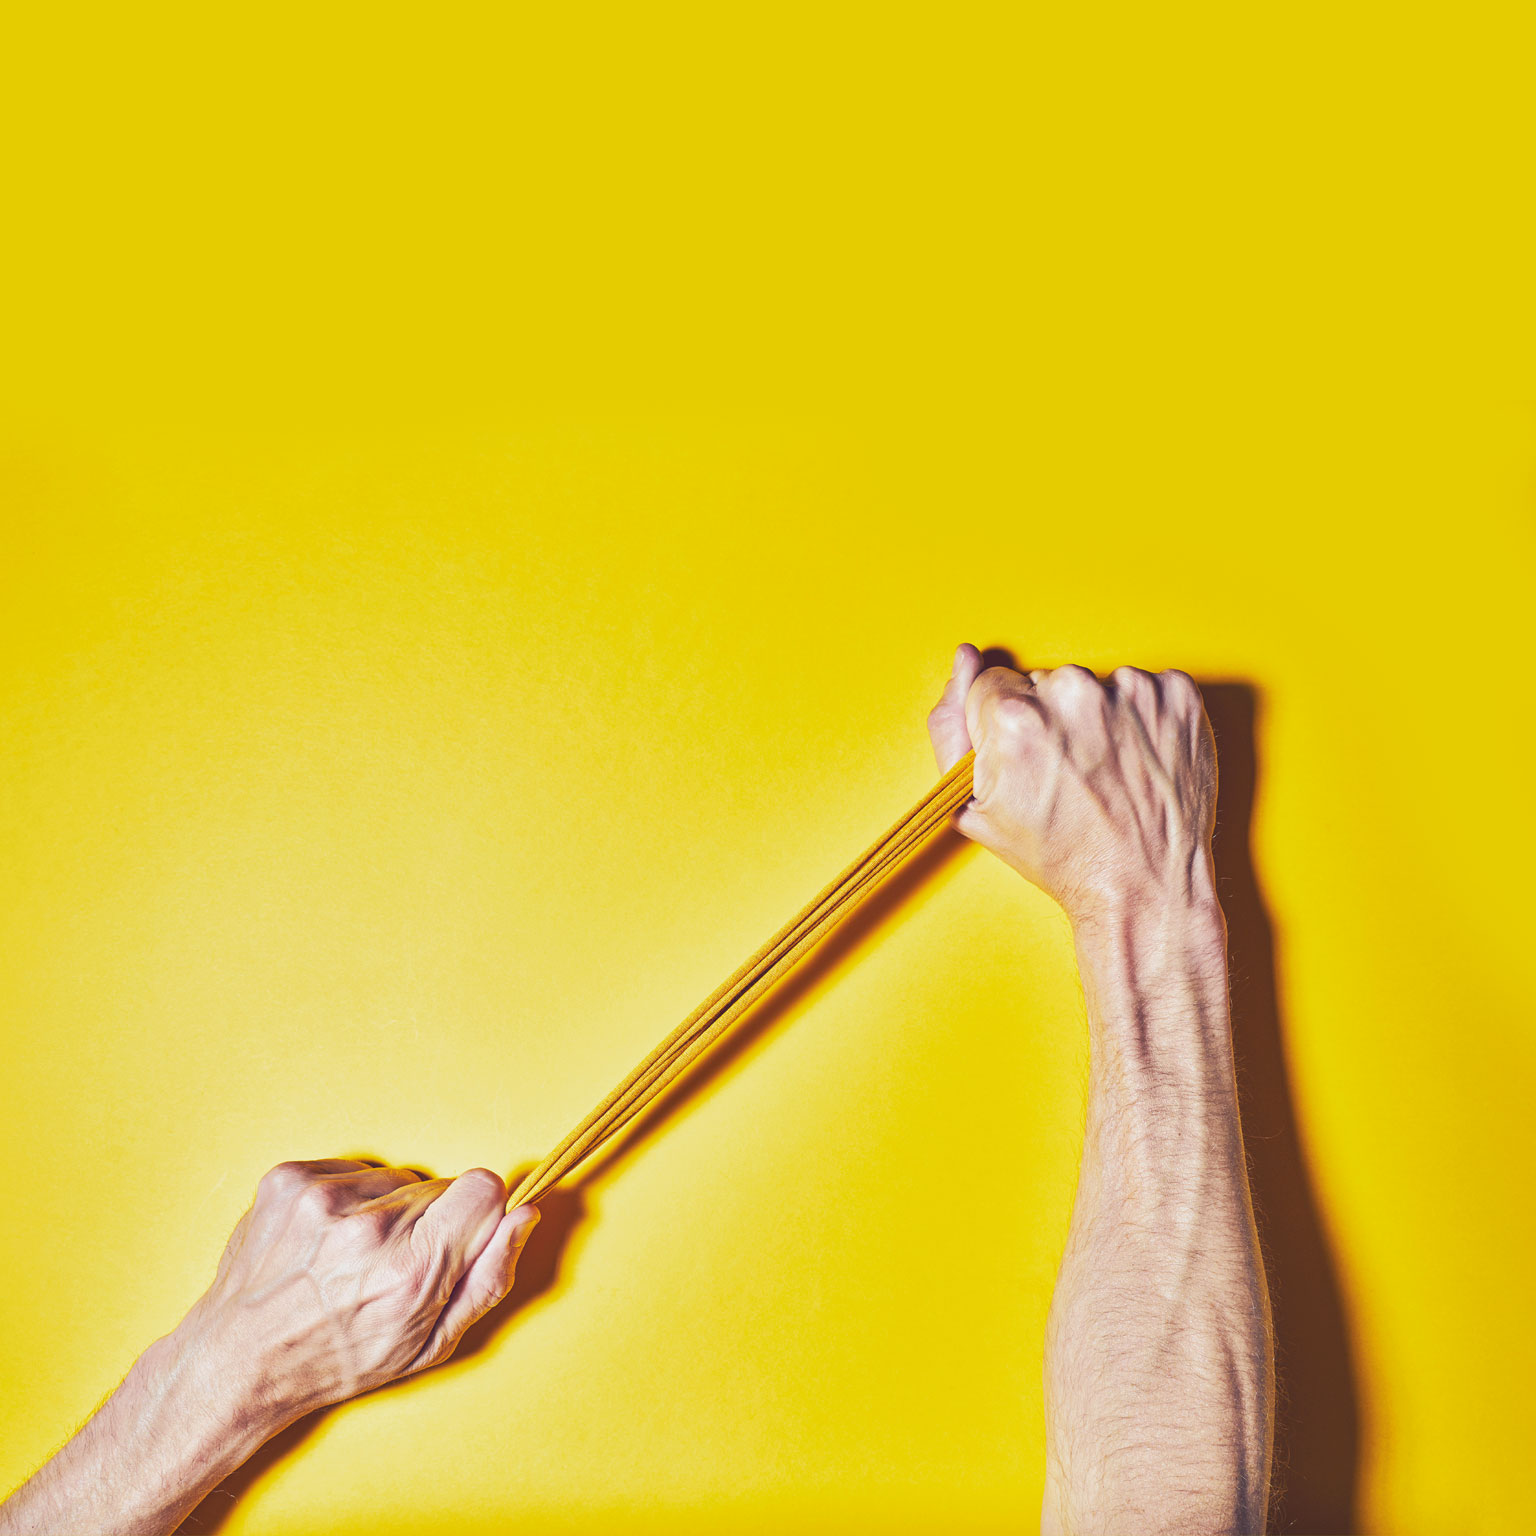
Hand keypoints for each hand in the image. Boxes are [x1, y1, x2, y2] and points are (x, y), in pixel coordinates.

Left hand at [177, 1159, 538, 1430]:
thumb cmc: (336, 1360)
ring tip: (350, 1258)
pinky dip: (345, 1199)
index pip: (482, 1187)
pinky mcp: (288, 1179)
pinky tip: (323, 1242)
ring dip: (384, 1209)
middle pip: (438, 1187)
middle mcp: (366, 1229)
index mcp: (409, 1272)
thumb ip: (489, 1277)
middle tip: (389, 1267)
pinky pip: (350, 1169)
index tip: (455, 1239)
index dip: (476, 1214)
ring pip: (394, 1178)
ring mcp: (321, 1199)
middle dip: (426, 1221)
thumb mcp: (429, 1345)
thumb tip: (525, 1215)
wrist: (235, 1360)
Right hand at [928, 645, 1218, 926]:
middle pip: (1046, 682)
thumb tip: (964, 661)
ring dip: (1100, 717)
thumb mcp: (975, 806)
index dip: (1008, 726)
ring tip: (1108, 770)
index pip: (995, 684)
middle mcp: (1072, 694)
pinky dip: (1143, 718)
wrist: (1143, 885)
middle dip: (1053, 718)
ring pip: (1096, 684)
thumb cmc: (1062, 856)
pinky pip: (1146, 688)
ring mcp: (1131, 691)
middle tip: (1072, 773)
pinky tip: (1139, 759)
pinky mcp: (1177, 695)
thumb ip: (951, 728)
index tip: (1031, 758)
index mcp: (1014, 717)